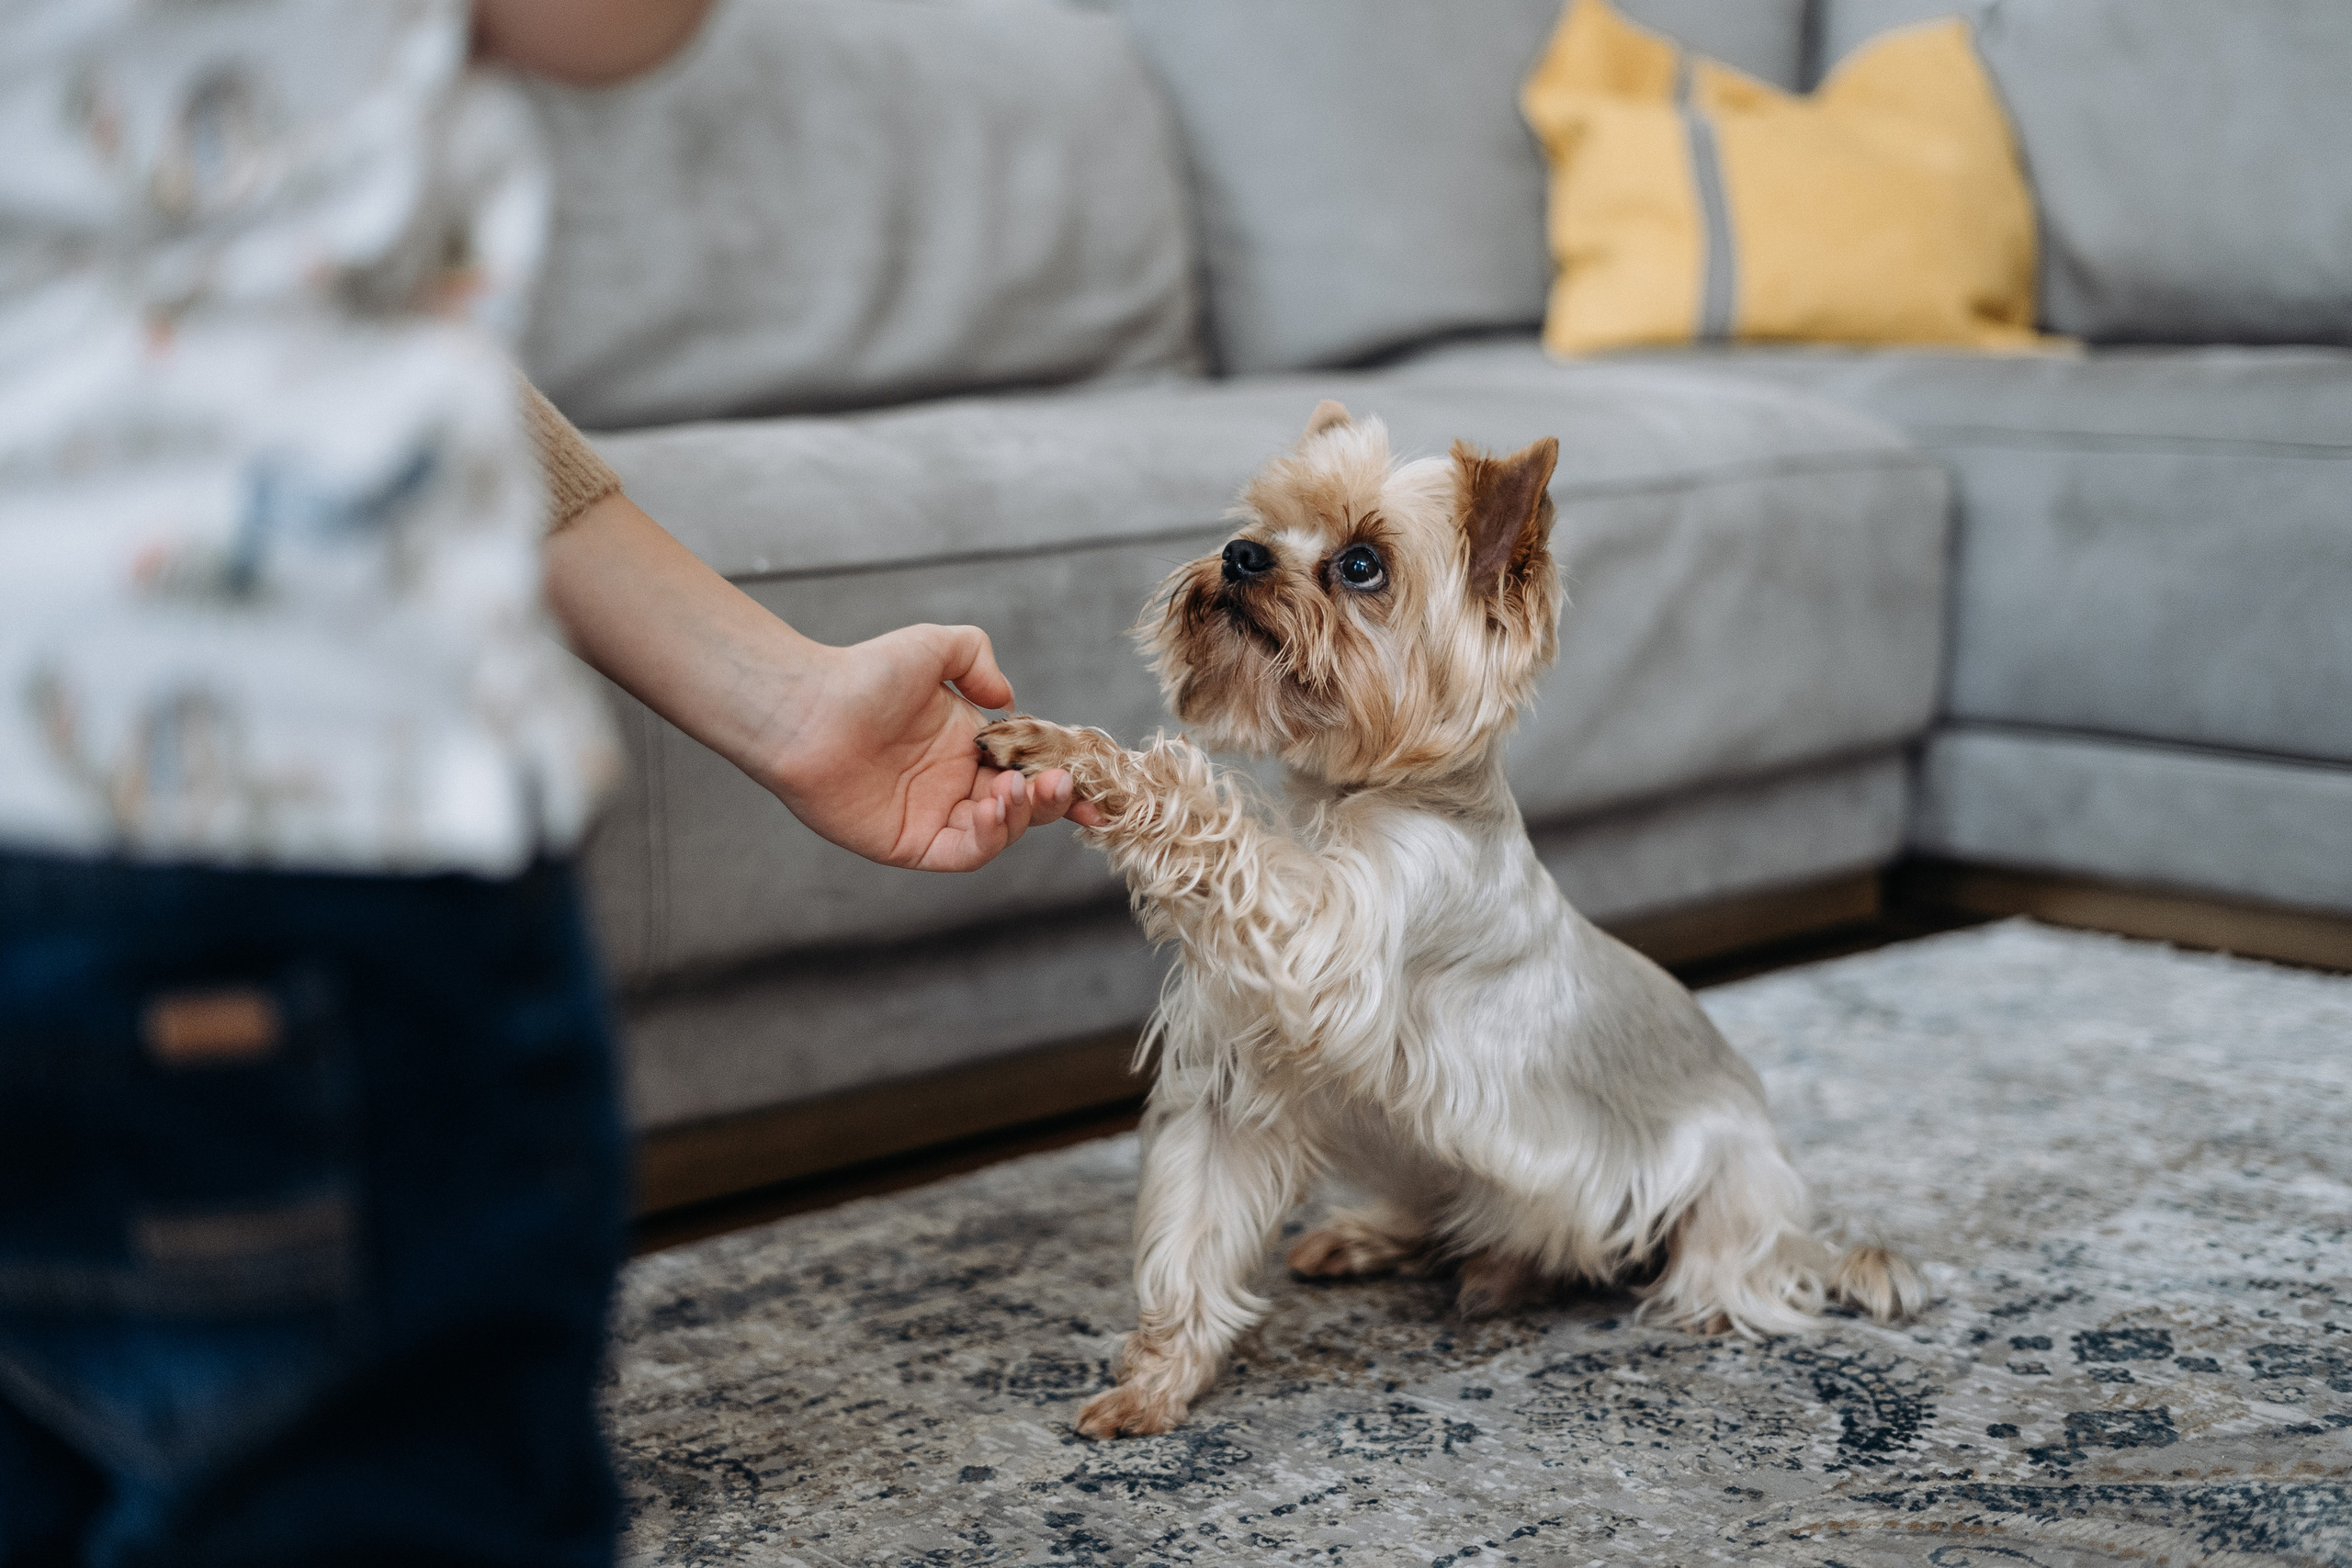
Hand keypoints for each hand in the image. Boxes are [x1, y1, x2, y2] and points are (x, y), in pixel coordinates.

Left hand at [542, 493, 1101, 873]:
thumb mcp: (935, 646)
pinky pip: (963, 853)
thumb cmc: (862, 673)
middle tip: (1060, 784)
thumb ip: (979, 660)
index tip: (1088, 776)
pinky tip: (991, 808)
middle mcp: (951, 784)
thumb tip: (1007, 700)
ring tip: (1016, 789)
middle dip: (1050, 800)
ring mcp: (932, 816)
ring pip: (997, 833)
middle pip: (1021, 806)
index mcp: (964, 744)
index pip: (1025, 767)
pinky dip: (987, 838)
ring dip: (1019, 817)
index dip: (1059, 775)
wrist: (807, 708)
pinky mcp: (909, 843)